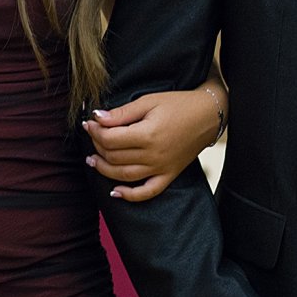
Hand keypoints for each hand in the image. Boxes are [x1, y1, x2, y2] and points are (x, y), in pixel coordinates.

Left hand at [84, 90, 220, 200]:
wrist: (208, 115)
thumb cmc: (179, 104)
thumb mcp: (149, 101)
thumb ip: (122, 113)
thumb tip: (97, 118)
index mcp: (148, 134)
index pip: (110, 139)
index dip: (95, 131)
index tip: (89, 123)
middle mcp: (153, 155)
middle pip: (114, 157)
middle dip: (97, 146)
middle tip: (92, 135)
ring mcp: (161, 168)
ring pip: (124, 175)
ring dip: (104, 170)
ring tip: (92, 160)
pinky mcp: (169, 175)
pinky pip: (147, 192)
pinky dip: (130, 196)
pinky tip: (115, 192)